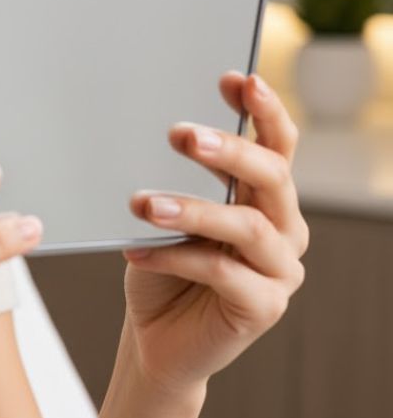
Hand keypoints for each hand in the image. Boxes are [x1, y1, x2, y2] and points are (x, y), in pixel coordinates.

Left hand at [121, 71, 308, 398]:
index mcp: (264, 196)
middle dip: (229, 149)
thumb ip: (178, 179)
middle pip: (272, 176)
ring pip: (246, 225)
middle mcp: (282, 227)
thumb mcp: (167, 216)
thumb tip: (163, 132)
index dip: (262, 110)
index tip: (235, 78)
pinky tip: (135, 251)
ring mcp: (279, 269)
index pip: (277, 143)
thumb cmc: (162, 268)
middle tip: (181, 134)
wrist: (156, 338)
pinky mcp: (264, 307)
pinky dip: (174, 255)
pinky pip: (222, 272)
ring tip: (141, 203)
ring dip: (191, 208)